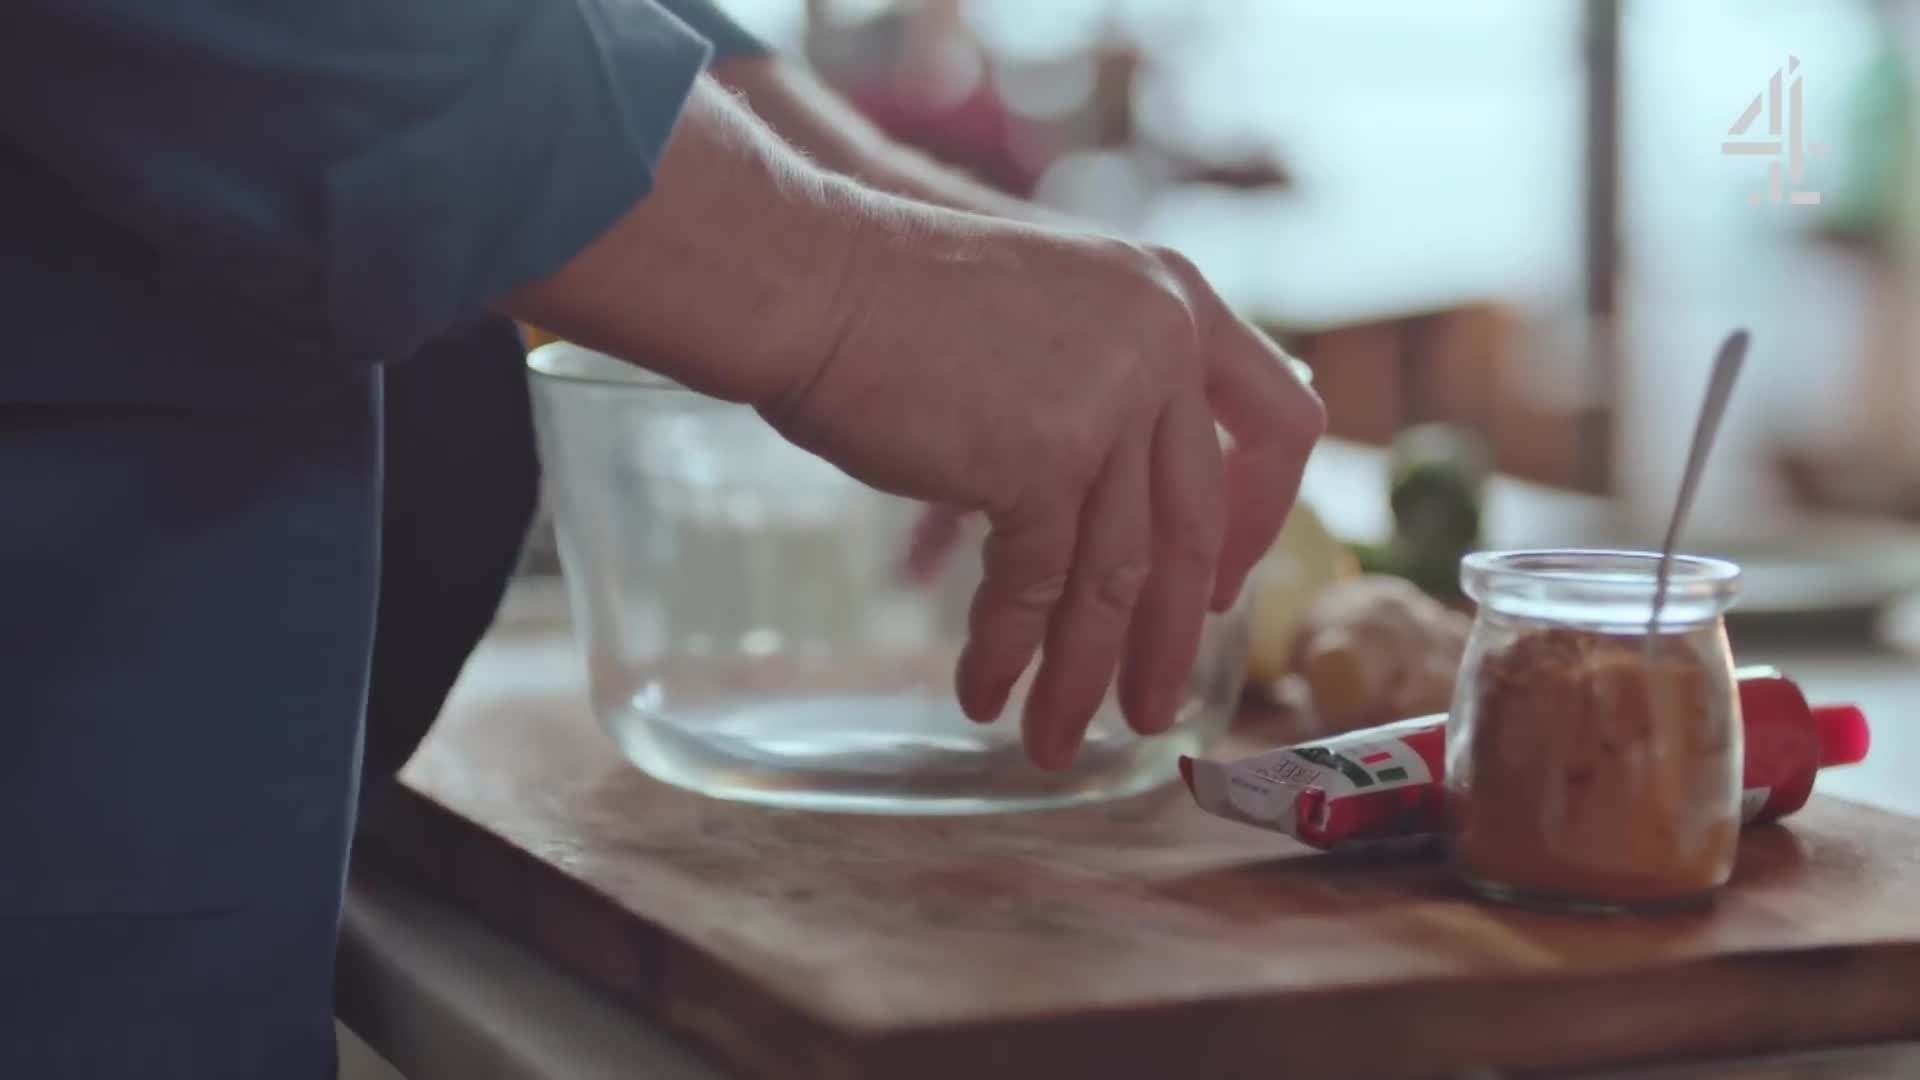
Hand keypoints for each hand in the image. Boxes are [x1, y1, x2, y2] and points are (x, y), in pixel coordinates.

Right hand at [764, 214, 1324, 768]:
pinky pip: (1037, 584)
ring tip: (1053, 742)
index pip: (1283, 420)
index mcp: (1178, 299)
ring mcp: (1106, 401)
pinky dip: (1008, 650)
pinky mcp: (1040, 458)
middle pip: (1194, 526)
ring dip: (1081, 673)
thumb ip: (1112, 380)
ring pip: (1116, 575)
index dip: (1261, 515)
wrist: (813, 277)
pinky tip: (984, 693)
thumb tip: (1129, 502)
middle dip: (1168, 638)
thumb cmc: (900, 300)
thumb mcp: (1055, 313)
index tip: (1221, 582)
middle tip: (1148, 712)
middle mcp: (1161, 345)